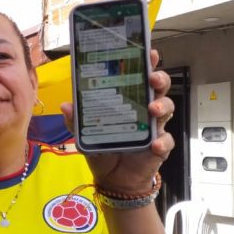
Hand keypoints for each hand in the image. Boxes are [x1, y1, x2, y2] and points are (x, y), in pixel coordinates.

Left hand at [62, 49, 174, 194]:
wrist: (114, 180)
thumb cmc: (104, 150)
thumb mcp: (86, 134)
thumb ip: (76, 120)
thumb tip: (65, 105)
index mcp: (129, 102)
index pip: (140, 78)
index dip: (147, 64)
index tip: (150, 53)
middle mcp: (145, 111)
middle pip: (159, 89)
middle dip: (159, 79)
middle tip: (153, 78)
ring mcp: (155, 128)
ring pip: (167, 109)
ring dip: (162, 106)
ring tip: (153, 110)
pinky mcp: (159, 147)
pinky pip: (166, 141)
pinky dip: (162, 142)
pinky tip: (155, 144)